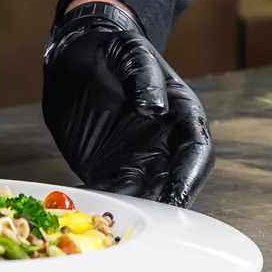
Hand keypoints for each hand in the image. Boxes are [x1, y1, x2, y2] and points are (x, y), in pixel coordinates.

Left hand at [42, 0, 212, 205]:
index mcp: (181, 115)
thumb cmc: (112, 48)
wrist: (76, 53)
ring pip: (143, 194)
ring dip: (134, 211)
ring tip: (117, 223)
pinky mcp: (108, 169)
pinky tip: (91, 214)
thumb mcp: (131, 51)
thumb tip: (154, 107)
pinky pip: (110, 193)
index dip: (189, 176)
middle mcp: (164, 144)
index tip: (177, 195)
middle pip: (172, 183)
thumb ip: (144, 77)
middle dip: (162, 205)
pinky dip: (104, 206)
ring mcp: (137, 160)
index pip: (196, 151)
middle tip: (147, 221)